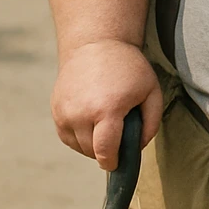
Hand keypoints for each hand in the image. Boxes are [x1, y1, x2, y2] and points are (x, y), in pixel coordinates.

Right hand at [51, 40, 162, 171]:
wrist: (96, 44)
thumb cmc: (129, 69)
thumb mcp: (152, 92)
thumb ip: (151, 124)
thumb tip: (137, 148)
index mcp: (107, 109)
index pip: (105, 151)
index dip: (113, 163)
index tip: (118, 164)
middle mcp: (81, 111)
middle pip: (92, 150)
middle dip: (107, 151)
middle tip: (119, 135)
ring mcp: (65, 110)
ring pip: (78, 145)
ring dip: (92, 145)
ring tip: (106, 126)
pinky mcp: (56, 108)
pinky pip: (67, 136)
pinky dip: (79, 136)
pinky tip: (92, 123)